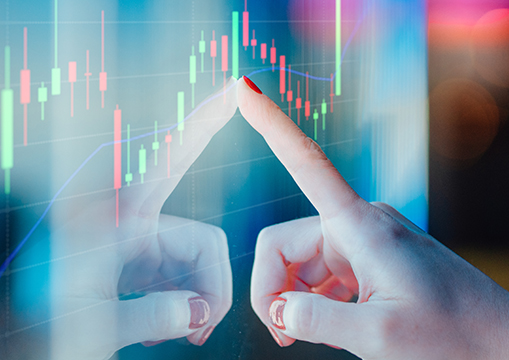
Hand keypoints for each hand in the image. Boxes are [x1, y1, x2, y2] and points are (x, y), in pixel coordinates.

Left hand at [47, 78, 237, 358]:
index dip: (205, 124)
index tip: (237, 89)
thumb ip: (155, 315)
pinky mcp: (134, 264)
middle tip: (198, 333)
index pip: (169, 160)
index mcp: (112, 221)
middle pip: (203, 243)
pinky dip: (181, 306)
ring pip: (196, 264)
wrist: (14, 346)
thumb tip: (199, 311)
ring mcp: (132, 245)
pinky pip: (180, 277)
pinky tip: (162, 329)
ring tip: (172, 337)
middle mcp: (127, 224)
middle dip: (211, 289)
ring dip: (194, 304)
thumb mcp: (94, 328)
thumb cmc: (35, 333)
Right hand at [239, 76, 508, 359]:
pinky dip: (319, 299)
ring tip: (313, 337)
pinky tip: (335, 323)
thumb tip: (280, 310)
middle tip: (285, 336)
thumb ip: (318, 321)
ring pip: (303, 262)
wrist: (496, 337)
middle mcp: (361, 223)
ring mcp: (368, 241)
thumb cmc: (450, 335)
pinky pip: (326, 272)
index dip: (271, 126)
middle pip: (285, 243)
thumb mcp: (377, 336)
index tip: (243, 88)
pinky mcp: (375, 258)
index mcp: (361, 227)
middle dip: (274, 288)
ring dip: (297, 299)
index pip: (306, 164)